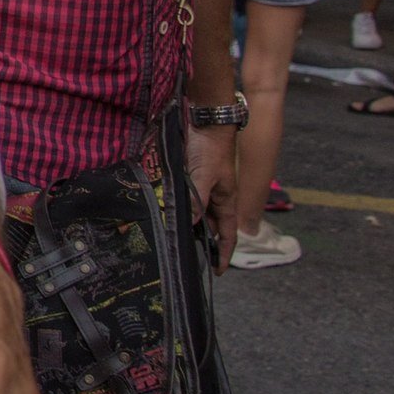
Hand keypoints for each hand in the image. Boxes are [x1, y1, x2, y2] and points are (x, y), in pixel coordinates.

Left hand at [185, 123, 239, 272]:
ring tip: (172, 239)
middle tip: (186, 257)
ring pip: (195, 214)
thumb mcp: (204, 177)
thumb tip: (191, 224)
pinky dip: (177, 209)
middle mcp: (215, 198)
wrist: (205, 122)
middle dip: (200, 242)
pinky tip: (165, 215)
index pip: (228, 234)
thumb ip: (197, 200)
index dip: (224, 253)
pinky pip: (184, 199)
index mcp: (227, 201)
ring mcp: (202, 189)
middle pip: (209, 227)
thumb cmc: (211, 150)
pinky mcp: (189, 179)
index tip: (218, 271)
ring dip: (186, 225)